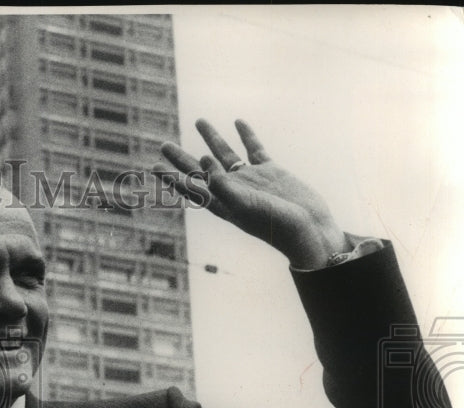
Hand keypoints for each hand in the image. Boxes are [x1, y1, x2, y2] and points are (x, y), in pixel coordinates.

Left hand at [157, 119, 349, 267]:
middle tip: (163, 145)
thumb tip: (203, 162)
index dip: (171, 178)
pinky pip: (255, 149)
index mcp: (222, 203)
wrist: (310, 229)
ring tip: (198, 120)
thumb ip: (223, 186)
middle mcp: (233, 191)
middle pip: (201, 170)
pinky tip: (237, 122)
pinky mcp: (271, 171)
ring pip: (226, 155)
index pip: (190, 188)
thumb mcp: (246, 207)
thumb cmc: (276, 225)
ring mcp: (252, 180)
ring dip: (212, 139)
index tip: (154, 166)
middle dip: (182, 158)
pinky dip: (246, 135)